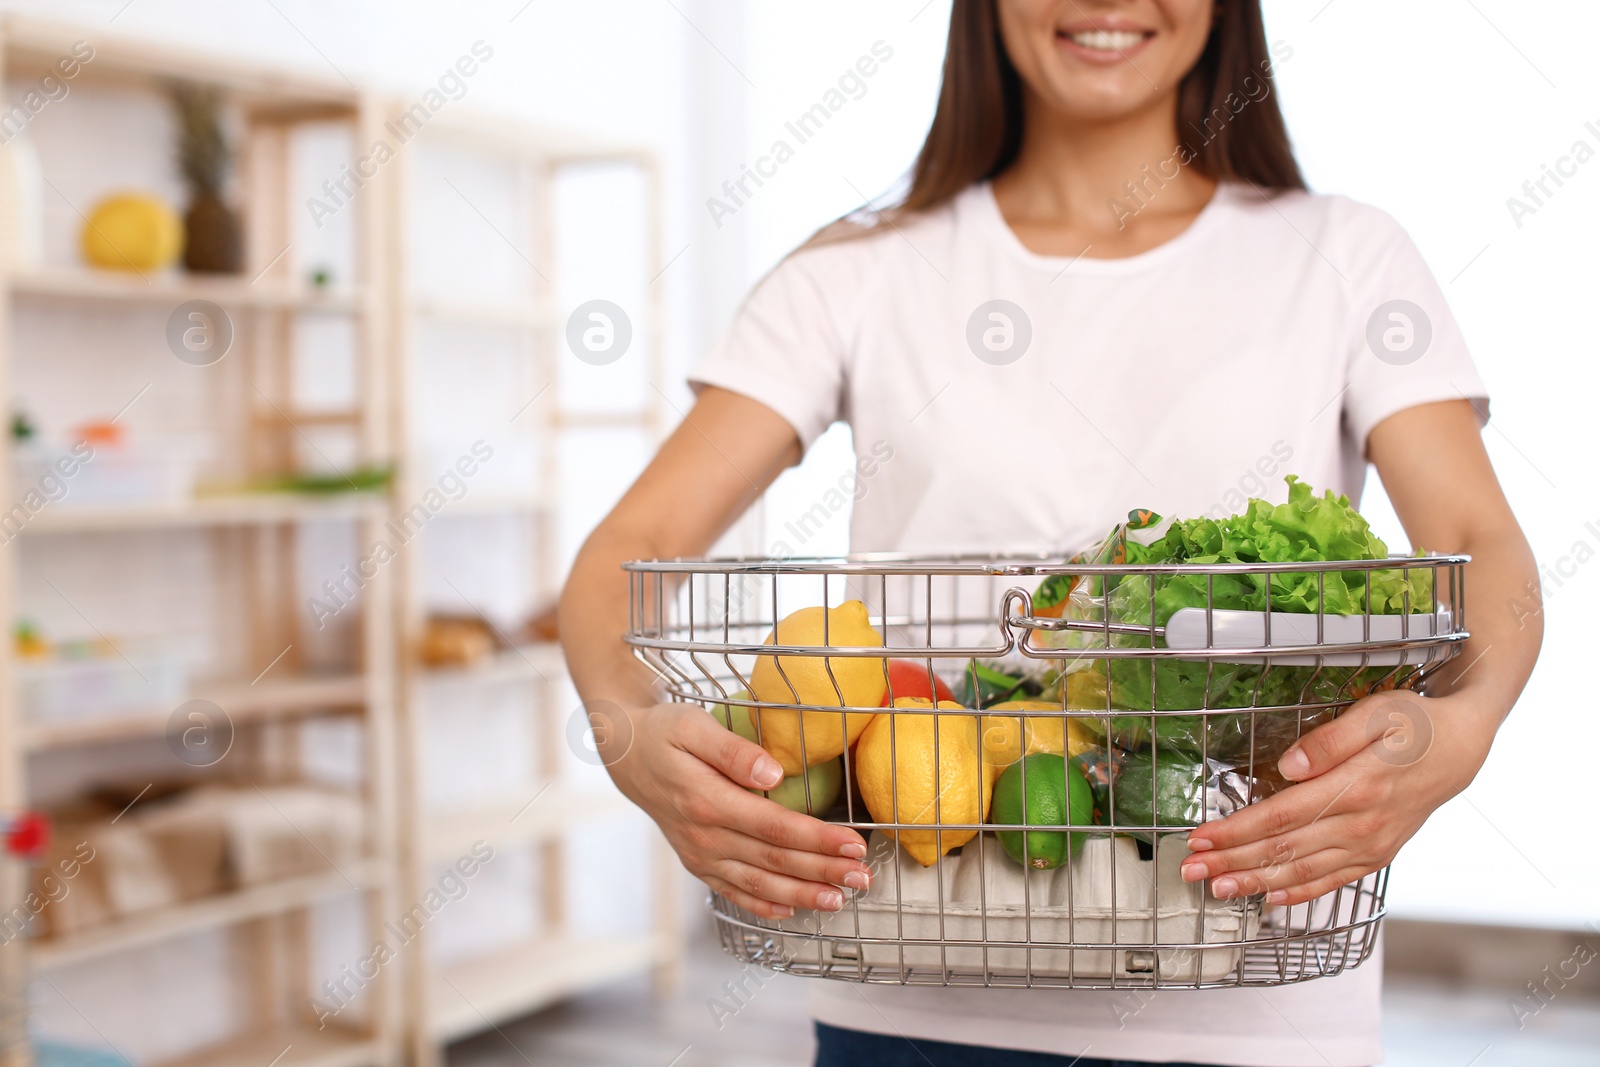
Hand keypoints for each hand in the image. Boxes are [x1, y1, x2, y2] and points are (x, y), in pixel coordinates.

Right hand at [594, 700, 871, 919]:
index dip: (817, 839)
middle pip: (774, 860)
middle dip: (823, 871)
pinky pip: (733, 891)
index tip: (854, 843)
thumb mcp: (692, 726)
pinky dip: (764, 904)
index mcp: (706, 801)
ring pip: (758, 883)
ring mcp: (699, 855)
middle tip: (864, 877)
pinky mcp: (697, 863)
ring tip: (840, 900)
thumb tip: (773, 773)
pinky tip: (791, 911)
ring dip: (802, 894)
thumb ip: (732, 750)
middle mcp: (703, 836)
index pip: (774, 827)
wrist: (625, 754)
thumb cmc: (664, 732)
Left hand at [1178, 690, 1492, 905]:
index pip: (1280, 816)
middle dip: (1231, 862)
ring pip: (1302, 871)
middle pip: (1283, 849)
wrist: (1461, 749)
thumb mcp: (1378, 713)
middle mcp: (1361, 824)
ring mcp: (1370, 845)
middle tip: (1190, 870)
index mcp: (1355, 787)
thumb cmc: (1415, 724)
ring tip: (1217, 890)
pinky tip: (1270, 899)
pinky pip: (1332, 881)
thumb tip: (1290, 765)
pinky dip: (1298, 893)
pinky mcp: (1376, 854)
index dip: (1236, 830)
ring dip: (1255, 882)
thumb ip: (1332, 739)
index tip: (1200, 837)